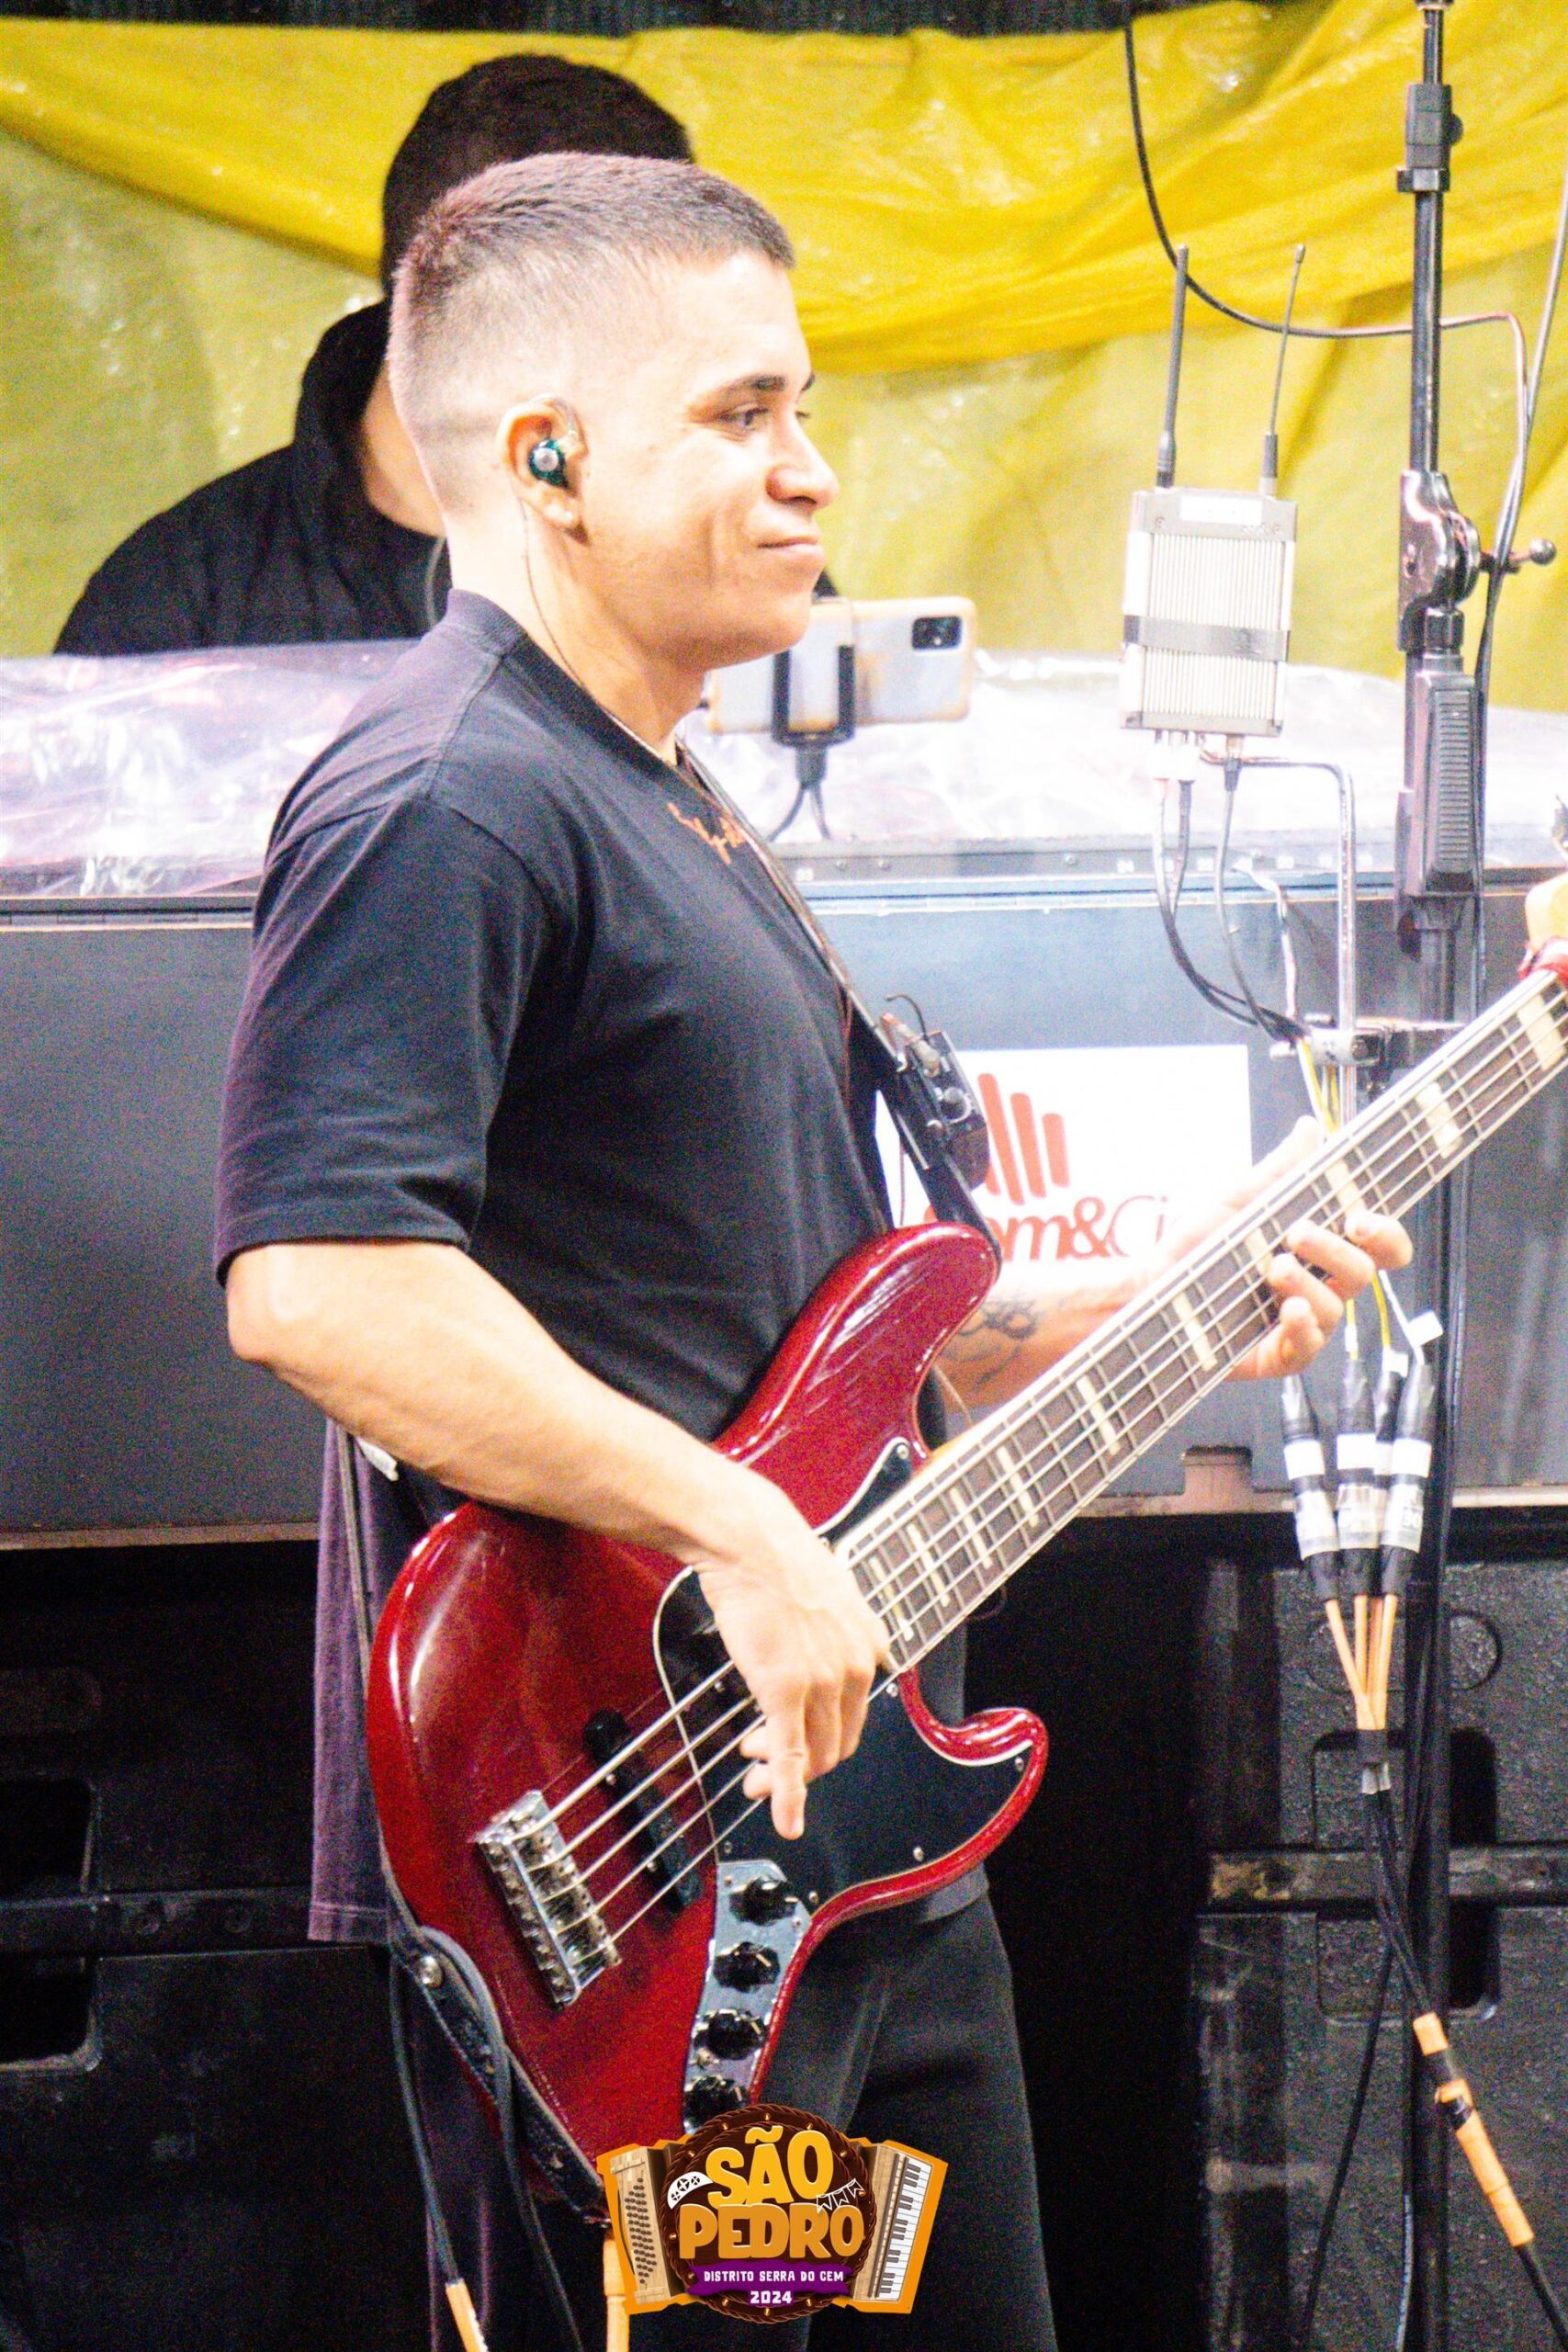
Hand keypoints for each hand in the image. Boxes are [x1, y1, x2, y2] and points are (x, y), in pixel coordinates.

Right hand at [690, 1467, 891, 1840]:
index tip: (797, 1742)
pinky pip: (791, 1758)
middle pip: (836, 1743)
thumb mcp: (830, 1592)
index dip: (824, 1739)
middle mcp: (854, 1669)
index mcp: (869, 1647)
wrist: (750, 1541)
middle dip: (803, 1765)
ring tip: (754, 1775)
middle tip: (765, 1765)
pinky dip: (788, 1796)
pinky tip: (784, 1820)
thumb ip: (837, 1627)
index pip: (855, 1716)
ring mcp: (822, 1683)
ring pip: (812, 1756)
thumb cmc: (778, 1557)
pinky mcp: (786, 1692)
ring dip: (783, 1778)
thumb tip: (826, 1640)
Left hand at [1162, 1118, 1411, 1381]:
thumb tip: (1311, 1128)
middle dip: (1335, 1251)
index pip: (1378, 1245)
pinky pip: (1308, 1349)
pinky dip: (1303, 1329)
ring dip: (1307, 1285)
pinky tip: (1286, 1312)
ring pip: (1336, 1310)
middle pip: (1362, 1273)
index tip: (1361, 1218)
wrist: (1152, 1283)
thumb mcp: (1240, 1200)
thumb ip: (1281, 1168)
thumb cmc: (1200, 1245)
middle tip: (1297, 1233)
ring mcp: (1302, 1321)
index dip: (1385, 1234)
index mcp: (1320, 1247)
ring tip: (1272, 1269)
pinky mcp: (1277, 1354)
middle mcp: (1319, 1285)